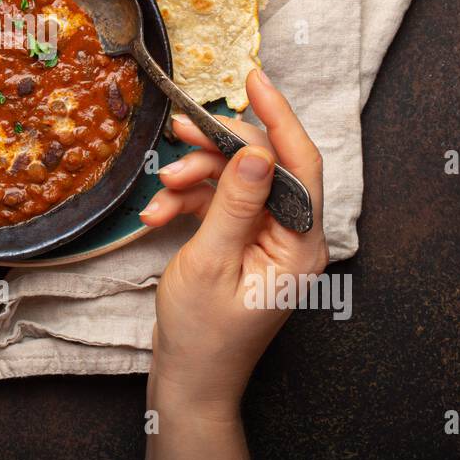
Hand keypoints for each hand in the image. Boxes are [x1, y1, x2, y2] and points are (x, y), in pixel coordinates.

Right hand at [140, 68, 327, 459]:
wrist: (189, 380)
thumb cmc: (203, 335)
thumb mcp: (212, 261)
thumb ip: (235, 203)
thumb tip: (253, 150)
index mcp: (301, 243)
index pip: (300, 163)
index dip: (279, 116)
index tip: (254, 79)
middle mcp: (293, 236)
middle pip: (263, 166)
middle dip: (217, 148)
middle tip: (179, 129)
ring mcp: (268, 239)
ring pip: (236, 181)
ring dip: (194, 178)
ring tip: (161, 189)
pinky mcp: (244, 243)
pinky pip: (220, 203)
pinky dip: (188, 203)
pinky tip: (157, 214)